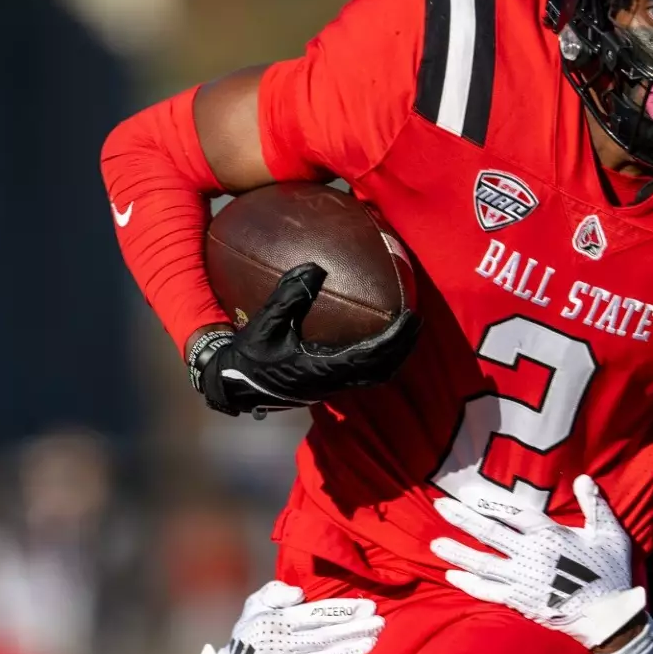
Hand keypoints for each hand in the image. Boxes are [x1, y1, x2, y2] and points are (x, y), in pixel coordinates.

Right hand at [192, 262, 419, 415]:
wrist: (234, 385)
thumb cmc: (249, 356)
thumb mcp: (266, 323)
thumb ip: (289, 295)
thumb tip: (314, 267)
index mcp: (322, 369)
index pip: (371, 355)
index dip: (395, 338)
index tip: (412, 317)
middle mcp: (334, 382)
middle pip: (384, 368)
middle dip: (405, 346)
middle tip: (418, 319)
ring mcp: (333, 386)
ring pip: (377, 374)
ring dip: (395, 354)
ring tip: (406, 329)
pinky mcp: (329, 385)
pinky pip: (365, 373)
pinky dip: (380, 357)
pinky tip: (381, 337)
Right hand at [197, 580, 384, 653]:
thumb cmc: (250, 635)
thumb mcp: (254, 606)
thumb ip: (275, 593)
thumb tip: (299, 592)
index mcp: (276, 622)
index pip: (315, 615)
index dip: (343, 611)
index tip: (369, 607)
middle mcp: (280, 645)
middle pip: (324, 636)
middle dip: (354, 630)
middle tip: (380, 624)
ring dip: (350, 651)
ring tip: (373, 643)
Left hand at [429, 475, 646, 648]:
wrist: (608, 617)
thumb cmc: (610, 572)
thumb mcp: (608, 534)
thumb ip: (594, 505)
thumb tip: (584, 478)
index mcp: (550, 536)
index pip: (513, 513)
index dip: (489, 502)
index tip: (467, 493)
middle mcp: (530, 555)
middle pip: (489, 533)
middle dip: (462, 519)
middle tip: (439, 507)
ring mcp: (521, 580)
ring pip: (482, 563)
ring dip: (457, 552)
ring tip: (436, 543)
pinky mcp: (519, 601)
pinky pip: (487, 591)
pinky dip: (468, 583)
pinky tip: (451, 575)